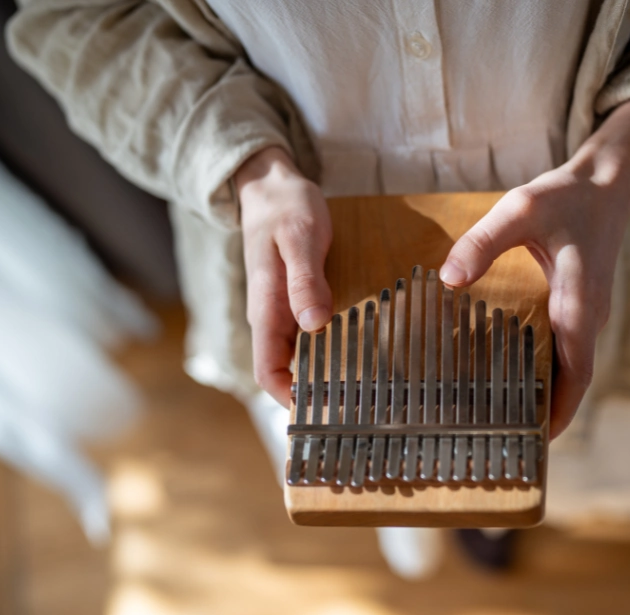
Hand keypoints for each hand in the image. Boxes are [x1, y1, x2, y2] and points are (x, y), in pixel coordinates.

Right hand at [237, 146, 332, 405]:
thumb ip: (304, 281)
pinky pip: (309, 333)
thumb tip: (314, 324)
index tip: (319, 414)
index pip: (266, 370)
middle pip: (284, 370)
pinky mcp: (297, 298)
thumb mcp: (299, 238)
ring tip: (363, 386)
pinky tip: (358, 348)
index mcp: (267, 307)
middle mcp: (272, 314)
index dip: (287, 398)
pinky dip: (328, 346)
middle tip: (355, 408)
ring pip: (298, 354)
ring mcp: (284, 308)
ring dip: (322, 371)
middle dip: (311, 392)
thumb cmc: (286, 208)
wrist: (273, 184)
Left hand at [439, 102, 629, 439]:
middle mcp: (588, 316)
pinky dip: (541, 368)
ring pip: (567, 367)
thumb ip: (483, 242)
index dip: (560, 411)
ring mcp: (586, 314)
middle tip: (505, 438)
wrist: (606, 184)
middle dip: (545, 412)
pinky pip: (562, 349)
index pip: (577, 373)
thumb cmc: (566, 197)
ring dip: (543, 392)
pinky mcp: (577, 307)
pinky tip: (508, 372)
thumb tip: (448, 279)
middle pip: (571, 380)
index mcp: (580, 302)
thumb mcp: (521, 210)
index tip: (538, 441)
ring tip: (501, 415)